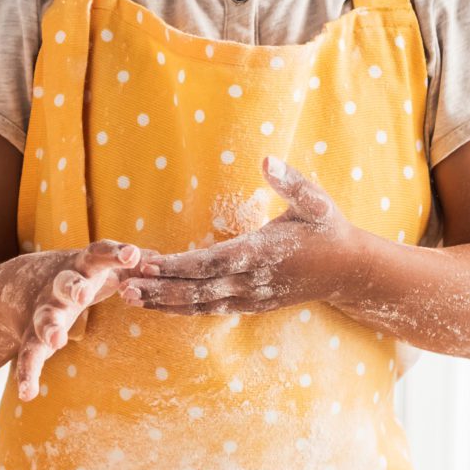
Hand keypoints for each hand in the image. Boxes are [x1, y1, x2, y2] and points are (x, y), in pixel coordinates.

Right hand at [12, 240, 145, 398]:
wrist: (20, 283)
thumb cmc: (78, 274)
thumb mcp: (101, 265)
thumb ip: (130, 266)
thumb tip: (163, 261)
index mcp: (82, 266)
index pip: (98, 254)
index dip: (115, 253)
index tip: (133, 255)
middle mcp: (60, 286)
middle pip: (65, 283)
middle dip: (74, 287)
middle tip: (83, 294)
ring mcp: (44, 310)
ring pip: (44, 317)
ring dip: (49, 328)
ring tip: (56, 341)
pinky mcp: (31, 335)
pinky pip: (28, 354)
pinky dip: (27, 373)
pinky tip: (27, 393)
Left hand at [123, 157, 355, 314]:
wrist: (349, 271)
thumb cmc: (329, 229)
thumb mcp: (316, 201)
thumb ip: (291, 180)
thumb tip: (267, 159)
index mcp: (260, 253)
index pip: (211, 262)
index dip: (178, 265)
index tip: (148, 262)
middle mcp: (250, 281)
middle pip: (195, 290)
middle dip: (157, 288)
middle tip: (119, 285)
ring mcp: (249, 297)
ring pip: (198, 305)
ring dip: (161, 302)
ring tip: (127, 297)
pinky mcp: (249, 305)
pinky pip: (209, 309)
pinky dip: (180, 308)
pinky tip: (156, 304)